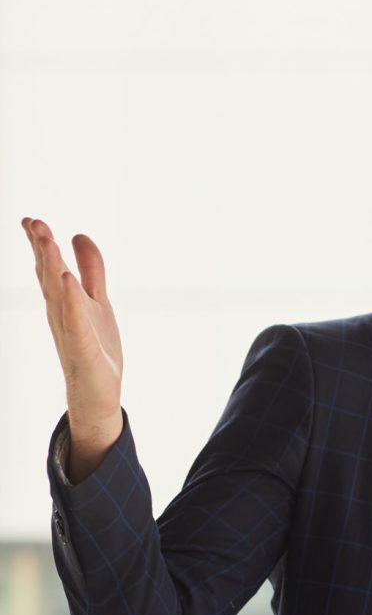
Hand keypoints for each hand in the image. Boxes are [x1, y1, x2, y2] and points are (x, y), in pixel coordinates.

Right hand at [24, 217, 123, 478]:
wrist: (97, 394)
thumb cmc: (96, 348)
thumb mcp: (97, 301)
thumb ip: (91, 270)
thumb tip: (79, 235)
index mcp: (64, 301)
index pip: (49, 267)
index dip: (40, 244)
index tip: (30, 220)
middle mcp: (61, 314)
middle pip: (49, 276)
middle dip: (42, 249)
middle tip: (32, 222)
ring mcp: (70, 331)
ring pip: (59, 294)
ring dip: (52, 267)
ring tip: (48, 241)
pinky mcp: (83, 349)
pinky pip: (76, 322)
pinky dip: (73, 302)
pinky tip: (70, 281)